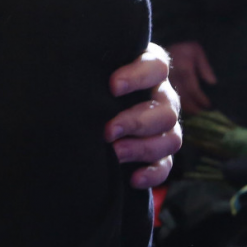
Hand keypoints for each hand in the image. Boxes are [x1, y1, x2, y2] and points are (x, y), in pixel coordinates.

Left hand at [105, 42, 183, 188]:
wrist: (92, 104)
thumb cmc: (93, 78)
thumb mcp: (95, 68)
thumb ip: (93, 67)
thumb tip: (74, 76)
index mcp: (150, 69)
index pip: (156, 67)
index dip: (138, 77)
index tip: (112, 86)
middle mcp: (163, 97)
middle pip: (166, 111)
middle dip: (136, 122)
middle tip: (108, 130)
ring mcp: (165, 127)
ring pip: (171, 139)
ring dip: (142, 148)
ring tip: (115, 152)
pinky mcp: (161, 153)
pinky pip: (166, 165)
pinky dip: (153, 174)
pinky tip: (133, 178)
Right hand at [166, 41, 215, 116]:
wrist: (164, 40)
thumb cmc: (183, 45)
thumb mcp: (197, 51)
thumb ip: (205, 67)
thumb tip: (212, 83)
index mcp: (183, 70)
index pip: (194, 91)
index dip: (202, 99)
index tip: (209, 104)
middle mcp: (172, 78)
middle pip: (184, 99)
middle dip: (195, 107)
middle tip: (204, 110)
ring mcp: (163, 82)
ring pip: (175, 101)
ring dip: (187, 107)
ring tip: (196, 109)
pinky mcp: (158, 84)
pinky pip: (168, 98)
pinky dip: (177, 103)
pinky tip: (184, 105)